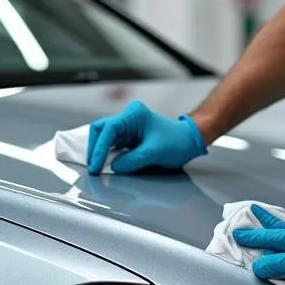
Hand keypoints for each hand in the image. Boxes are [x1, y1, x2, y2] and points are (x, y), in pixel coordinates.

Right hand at [86, 100, 206, 174]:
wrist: (190, 142)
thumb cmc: (178, 141)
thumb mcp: (154, 152)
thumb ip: (132, 160)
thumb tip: (113, 167)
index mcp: (133, 114)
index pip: (108, 129)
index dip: (99, 148)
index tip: (96, 165)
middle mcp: (128, 119)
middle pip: (100, 131)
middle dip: (95, 149)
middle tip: (93, 168)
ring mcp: (127, 129)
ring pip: (104, 139)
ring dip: (100, 154)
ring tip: (98, 169)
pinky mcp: (129, 140)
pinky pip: (112, 147)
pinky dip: (107, 157)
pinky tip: (106, 166)